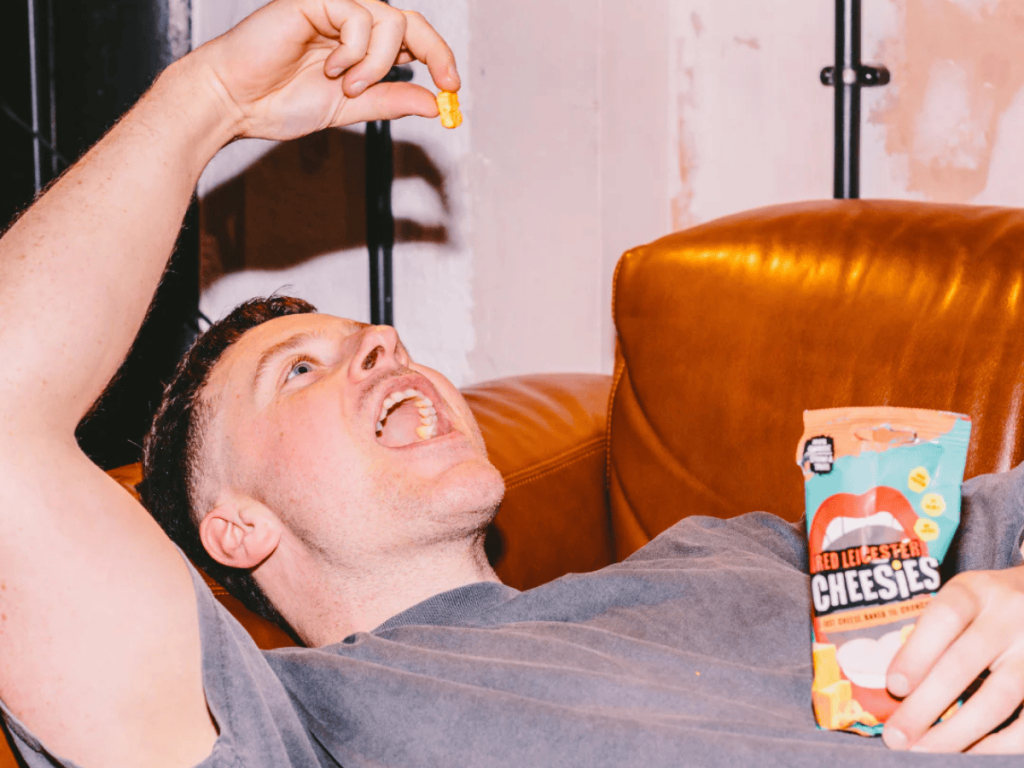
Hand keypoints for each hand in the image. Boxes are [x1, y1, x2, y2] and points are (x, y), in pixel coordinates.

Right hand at [196, 0, 459, 140]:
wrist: (236, 102)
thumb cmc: (278, 103)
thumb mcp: (350, 109)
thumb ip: (389, 100)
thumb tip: (433, 103)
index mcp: (357, 43)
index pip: (410, 37)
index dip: (438, 56)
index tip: (452, 88)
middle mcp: (348, 20)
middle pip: (410, 21)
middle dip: (434, 52)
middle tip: (442, 84)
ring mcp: (331, 6)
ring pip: (388, 21)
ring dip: (377, 63)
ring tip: (347, 86)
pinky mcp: (313, 0)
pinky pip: (358, 17)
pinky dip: (353, 51)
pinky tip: (330, 68)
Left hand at [883, 565, 1023, 752]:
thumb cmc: (986, 605)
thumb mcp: (960, 599)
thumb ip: (932, 631)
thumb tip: (892, 686)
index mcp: (976, 590)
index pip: (944, 618)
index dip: (917, 653)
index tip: (894, 687)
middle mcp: (1010, 616)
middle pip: (963, 664)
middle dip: (925, 706)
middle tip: (896, 737)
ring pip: (998, 698)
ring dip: (957, 732)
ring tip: (924, 751)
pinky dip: (999, 744)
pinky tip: (972, 754)